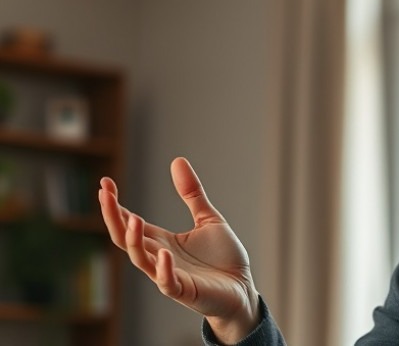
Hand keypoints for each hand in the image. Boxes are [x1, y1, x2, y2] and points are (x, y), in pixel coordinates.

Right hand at [98, 157, 259, 343]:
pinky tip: (163, 253)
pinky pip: (167, 282)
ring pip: (140, 259)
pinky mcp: (184, 290)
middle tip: (104, 194)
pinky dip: (163, 269)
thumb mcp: (208, 218)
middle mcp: (159, 257)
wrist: (242, 288)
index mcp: (161, 240)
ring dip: (134, 240)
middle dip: (113, 217)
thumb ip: (191, 193)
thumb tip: (177, 159)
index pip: (130, 222)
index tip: (104, 183)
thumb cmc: (223, 258)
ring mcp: (169, 275)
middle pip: (126, 238)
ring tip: (133, 219)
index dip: (115, 205)